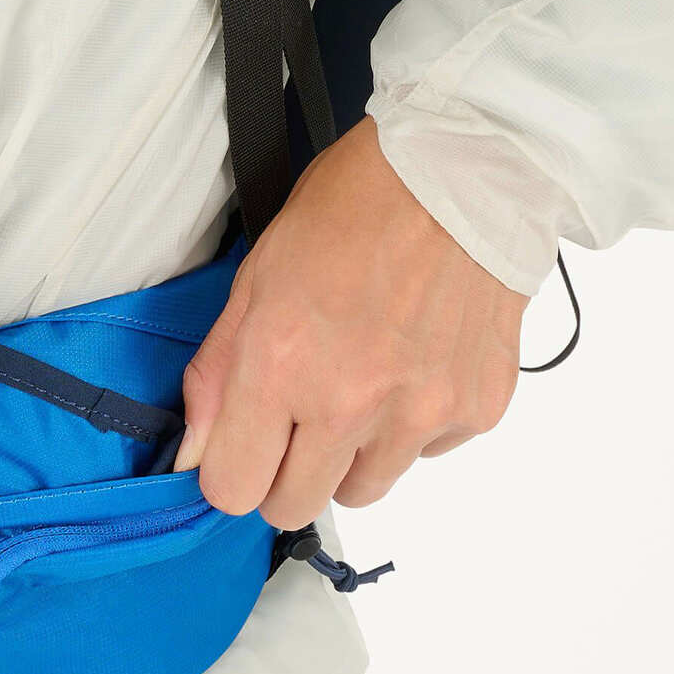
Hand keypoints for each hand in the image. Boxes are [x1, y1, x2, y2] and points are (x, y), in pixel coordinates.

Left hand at [176, 117, 527, 528]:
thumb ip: (217, 376)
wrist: (469, 167)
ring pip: (363, 491)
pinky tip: (413, 365)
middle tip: (299, 419)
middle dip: (285, 474)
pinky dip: (413, 427)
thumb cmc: (355, 207)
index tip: (244, 446)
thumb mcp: (257, 278)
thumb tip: (197, 455)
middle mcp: (351, 402)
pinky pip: (425, 455)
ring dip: (350, 456)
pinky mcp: (476, 410)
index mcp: (281, 365)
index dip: (232, 471)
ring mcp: (421, 412)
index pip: (233, 490)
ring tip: (362, 385)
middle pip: (295, 506)